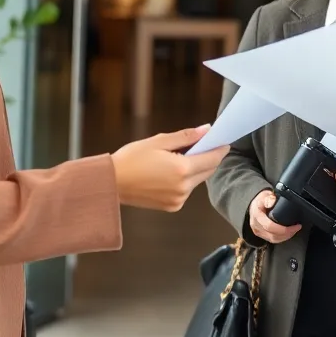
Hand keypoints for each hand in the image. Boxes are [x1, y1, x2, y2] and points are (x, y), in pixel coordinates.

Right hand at [110, 125, 227, 211]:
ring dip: (197, 168)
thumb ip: (186, 136)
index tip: (224, 141)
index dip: (220, 149)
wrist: (111, 183)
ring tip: (184, 156)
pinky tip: (173, 170)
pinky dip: (186, 179)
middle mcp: (183, 187)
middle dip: (209, 157)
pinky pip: (187, 190)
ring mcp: (178, 199)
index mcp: (182, 169)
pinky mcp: (172, 207)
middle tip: (204, 144)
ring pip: (198, 180)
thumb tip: (207, 130)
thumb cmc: (132, 158)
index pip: (212, 159)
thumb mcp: (159, 141)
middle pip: (208, 171)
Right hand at [247, 189, 300, 243]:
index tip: (295, 225)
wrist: (253, 205)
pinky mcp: (261, 234)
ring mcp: (258, 231)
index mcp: (257, 216)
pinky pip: (272, 240)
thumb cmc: (260, 200)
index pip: (270, 226)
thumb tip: (272, 200)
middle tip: (297, 227)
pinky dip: (282, 238)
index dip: (284, 228)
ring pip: (273, 239)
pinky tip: (288, 234)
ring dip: (286, 236)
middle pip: (273, 235)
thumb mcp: (264, 195)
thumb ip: (269, 198)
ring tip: (294, 230)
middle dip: (288, 233)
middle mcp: (256, 225)